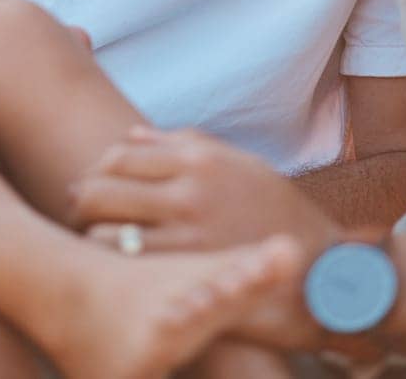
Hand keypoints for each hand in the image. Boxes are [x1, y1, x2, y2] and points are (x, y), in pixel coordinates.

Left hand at [72, 126, 339, 254]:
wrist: (321, 267)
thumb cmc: (277, 214)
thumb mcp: (241, 165)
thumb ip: (185, 145)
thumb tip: (132, 134)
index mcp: (200, 157)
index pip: (120, 154)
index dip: (100, 171)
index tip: (99, 186)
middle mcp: (189, 189)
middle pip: (101, 186)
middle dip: (84, 201)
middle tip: (85, 215)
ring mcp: (186, 231)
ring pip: (102, 228)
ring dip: (92, 235)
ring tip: (98, 243)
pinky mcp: (186, 270)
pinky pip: (124, 262)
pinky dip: (112, 263)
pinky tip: (119, 269)